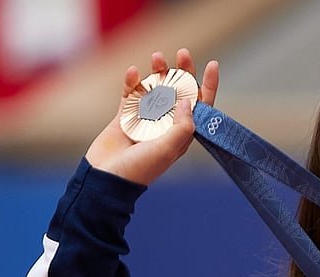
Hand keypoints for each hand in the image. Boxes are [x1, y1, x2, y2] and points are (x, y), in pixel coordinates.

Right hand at [85, 48, 219, 185]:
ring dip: (158, 72)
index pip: (200, 107)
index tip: (213, 65)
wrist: (106, 179)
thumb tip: (188, 101)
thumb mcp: (167, 149)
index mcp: (181, 134)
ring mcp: (145, 119)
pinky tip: (132, 71)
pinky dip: (132, 82)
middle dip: (183, 72)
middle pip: (179, 92)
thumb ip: (181, 126)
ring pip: (156, 89)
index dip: (208, 86)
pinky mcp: (125, 117)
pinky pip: (131, 94)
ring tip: (157, 57)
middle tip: (183, 53)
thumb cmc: (139, 169)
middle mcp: (166, 125)